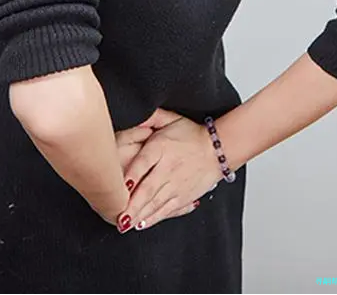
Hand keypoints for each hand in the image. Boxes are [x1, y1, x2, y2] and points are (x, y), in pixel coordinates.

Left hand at [117, 109, 222, 231]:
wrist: (217, 149)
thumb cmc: (190, 134)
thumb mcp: (170, 119)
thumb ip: (151, 117)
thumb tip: (135, 112)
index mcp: (161, 147)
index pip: (143, 162)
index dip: (131, 175)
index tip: (119, 187)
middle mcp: (168, 168)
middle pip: (148, 188)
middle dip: (132, 204)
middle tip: (118, 215)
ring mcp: (177, 185)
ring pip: (155, 203)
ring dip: (139, 214)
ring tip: (125, 224)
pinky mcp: (183, 196)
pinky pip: (167, 210)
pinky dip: (154, 218)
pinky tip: (141, 223)